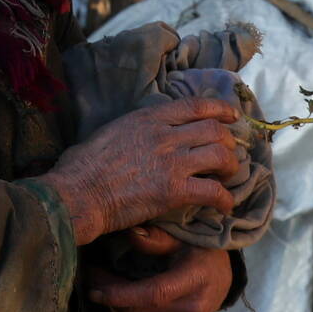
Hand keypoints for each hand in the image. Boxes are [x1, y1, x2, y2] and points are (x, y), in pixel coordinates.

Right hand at [36, 98, 239, 245]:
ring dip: (230, 168)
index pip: (195, 105)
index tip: (232, 116)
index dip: (219, 109)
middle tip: (228, 155)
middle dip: (229, 143)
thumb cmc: (84, 163)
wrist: (80, 191)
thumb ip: (136, 128)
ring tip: (227, 179)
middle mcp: (165, 135)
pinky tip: (223, 206)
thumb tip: (143, 133)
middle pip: (215, 131)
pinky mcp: (174, 190)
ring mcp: (172, 162)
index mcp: (149, 117)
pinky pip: (213, 192)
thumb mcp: (113, 129)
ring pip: (220, 156)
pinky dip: (224, 199)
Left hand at [88, 235, 232, 311]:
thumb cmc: (195, 251)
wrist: (221, 277)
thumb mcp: (180, 237)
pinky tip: (126, 300)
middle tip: (92, 276)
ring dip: (118, 306)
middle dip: (110, 295)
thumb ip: (157, 238)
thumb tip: (131, 234)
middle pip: (140, 311)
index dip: (121, 293)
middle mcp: (196, 310)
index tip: (94, 288)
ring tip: (105, 284)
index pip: (154, 294)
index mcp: (195, 280)